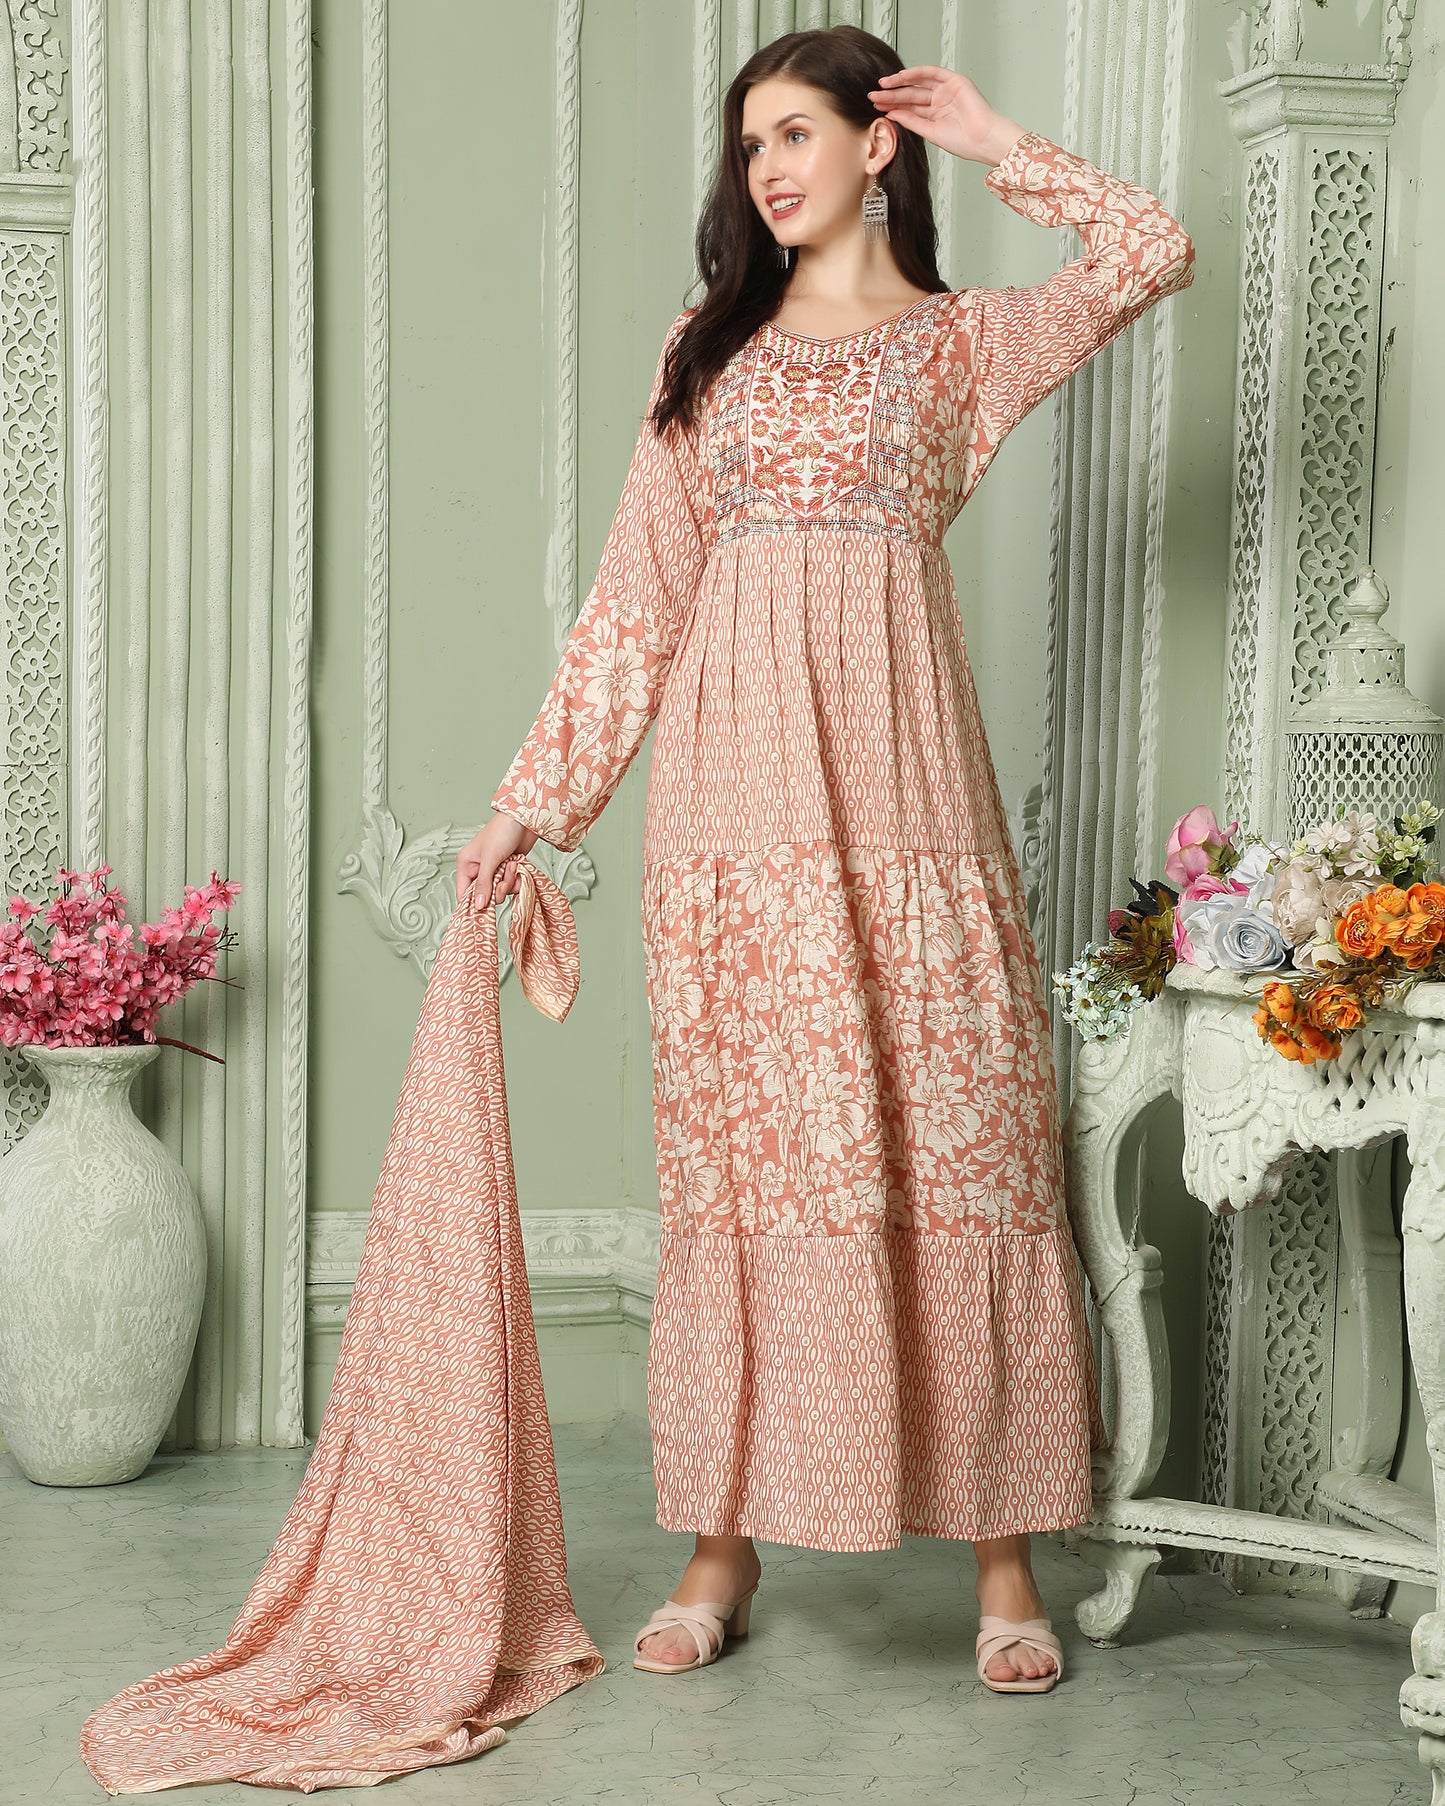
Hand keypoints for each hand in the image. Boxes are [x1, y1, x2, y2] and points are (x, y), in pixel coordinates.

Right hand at [456, 812, 538, 907]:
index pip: (464, 893)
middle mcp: (478, 869)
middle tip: (505, 878)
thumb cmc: (502, 832)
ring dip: (509, 882)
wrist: (525, 820)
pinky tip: (518, 866)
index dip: (473, 903)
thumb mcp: (490, 859)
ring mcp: (494, 871)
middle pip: (485, 895)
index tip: (485, 910)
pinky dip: (517, 879)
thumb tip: (478, 906)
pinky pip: (511, 885)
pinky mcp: (508, 870)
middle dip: (498, 889)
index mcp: (466, 864)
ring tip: (512, 865)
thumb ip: (484, 884)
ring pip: (500, 891)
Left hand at [867, 66, 1025, 166]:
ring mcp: (947, 90)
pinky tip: (901, 77)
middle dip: (892, 95)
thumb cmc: (964, 142)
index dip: (892, 106)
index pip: (909, 108)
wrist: (983, 139)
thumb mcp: (930, 132)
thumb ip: (911, 121)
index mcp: (935, 115)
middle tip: (874, 96)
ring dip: (900, 83)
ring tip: (883, 86)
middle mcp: (940, 101)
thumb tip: (891, 114)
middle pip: (911, 95)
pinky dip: (916, 73)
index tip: (876, 107)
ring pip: (918, 84)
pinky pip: (932, 73)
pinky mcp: (955, 81)